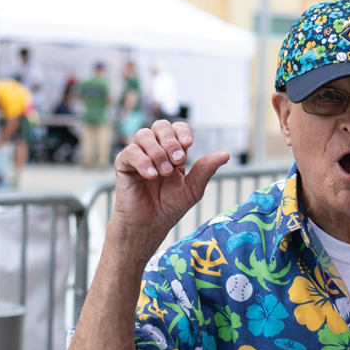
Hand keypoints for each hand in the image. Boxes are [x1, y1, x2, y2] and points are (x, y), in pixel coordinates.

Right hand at [111, 120, 228, 246]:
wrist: (150, 224)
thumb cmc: (170, 207)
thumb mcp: (193, 188)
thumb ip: (205, 170)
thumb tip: (226, 154)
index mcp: (173, 152)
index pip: (177, 128)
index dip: (182, 131)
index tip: (188, 143)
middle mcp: (155, 150)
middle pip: (160, 125)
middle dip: (171, 140)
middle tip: (178, 160)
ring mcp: (138, 155)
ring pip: (144, 135)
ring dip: (157, 152)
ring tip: (164, 173)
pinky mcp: (123, 164)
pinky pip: (130, 152)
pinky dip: (143, 161)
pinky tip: (151, 176)